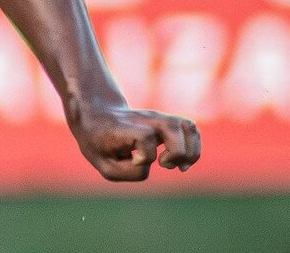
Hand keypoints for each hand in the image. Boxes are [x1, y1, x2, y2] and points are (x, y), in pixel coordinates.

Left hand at [71, 102, 200, 180]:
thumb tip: (152, 165)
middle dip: (177, 152)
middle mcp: (143, 119)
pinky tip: (182, 162)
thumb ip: (129, 173)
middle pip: (173, 126)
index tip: (133, 160)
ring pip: (188, 126)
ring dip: (191, 151)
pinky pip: (191, 129)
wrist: (95, 116)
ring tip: (177, 165)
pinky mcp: (166, 121)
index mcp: (123, 127)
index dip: (145, 154)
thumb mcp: (103, 165)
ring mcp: (156, 118)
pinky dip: (194, 148)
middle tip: (164, 164)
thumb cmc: (98, 143)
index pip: (145, 136)